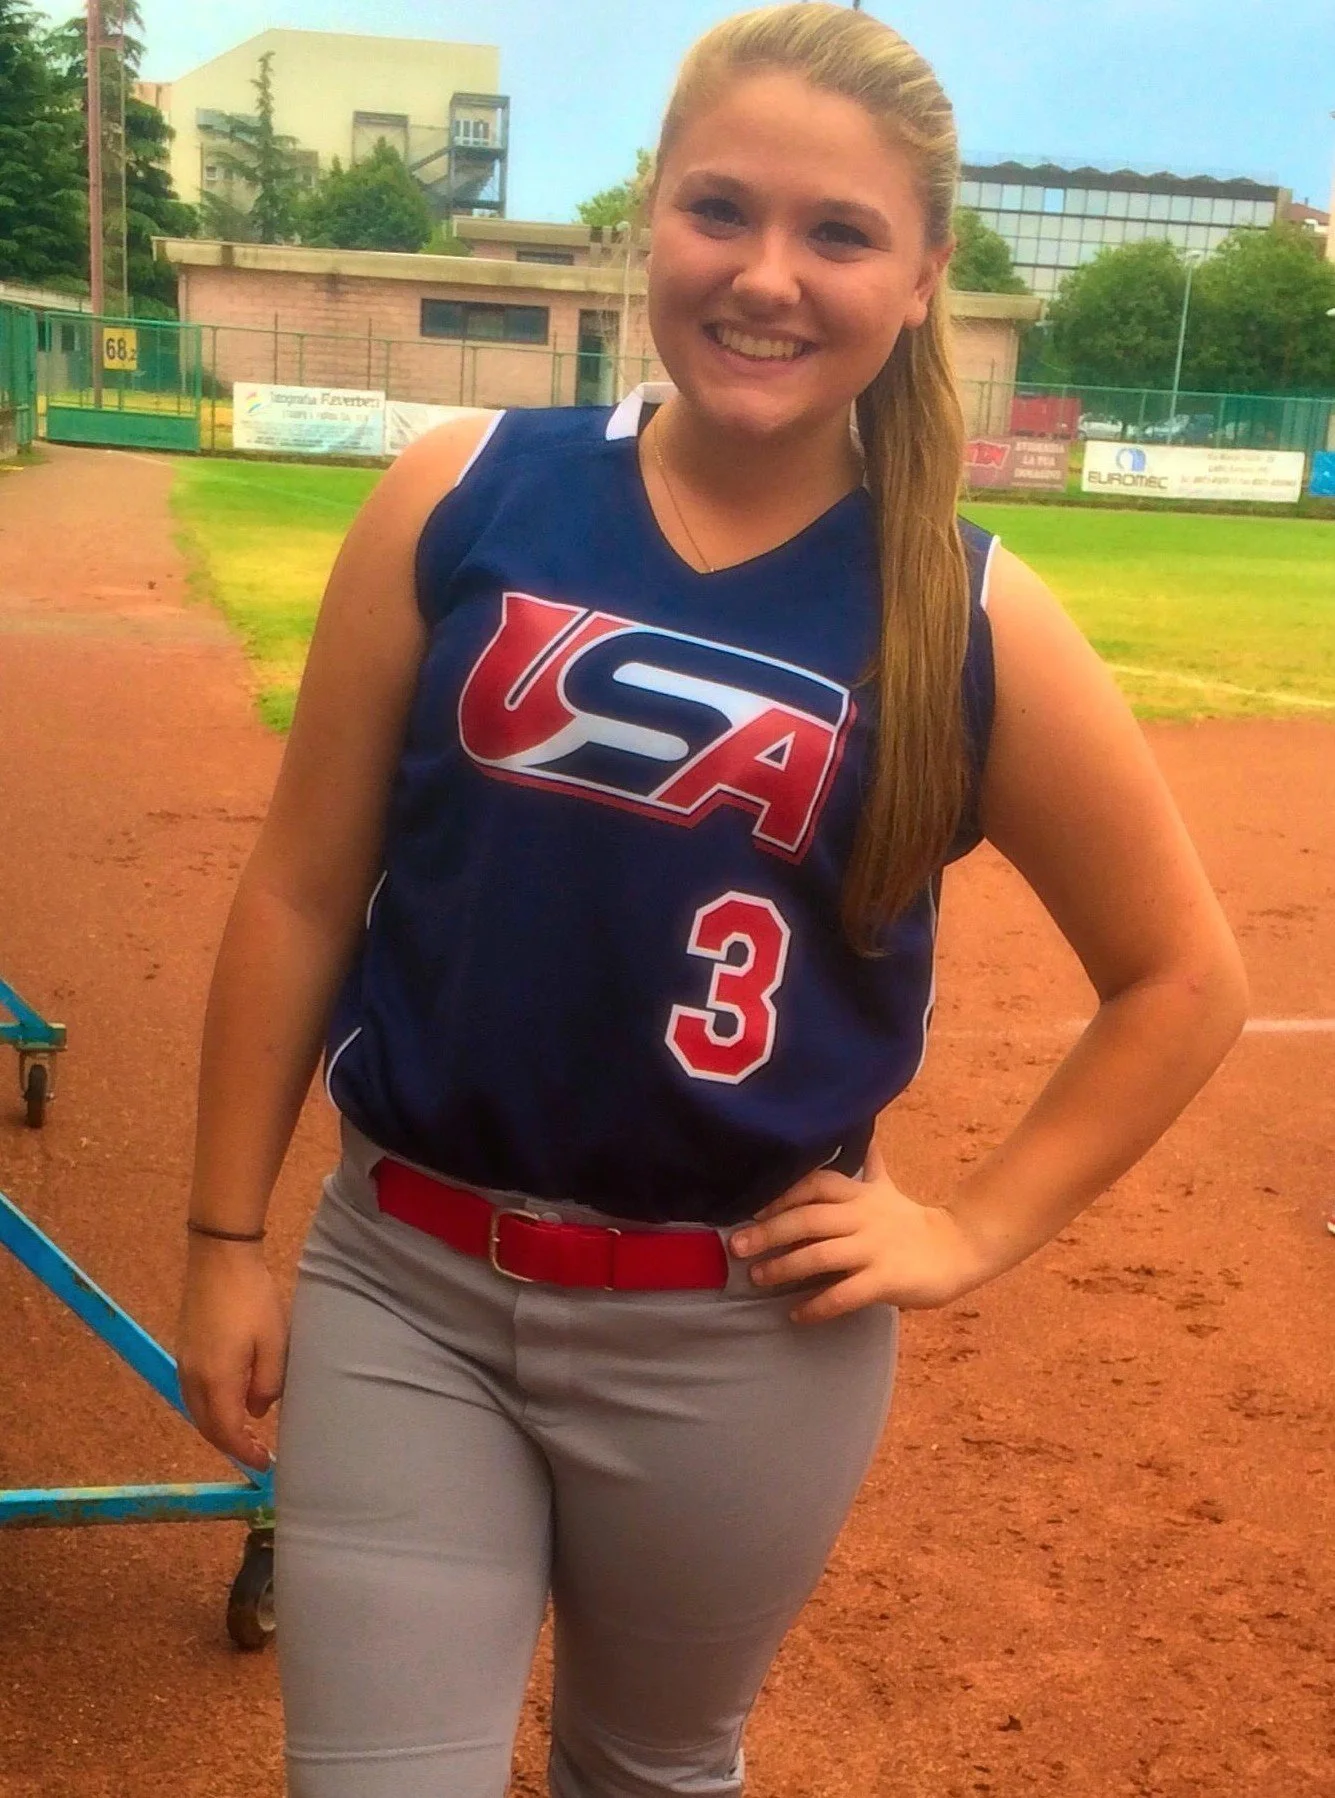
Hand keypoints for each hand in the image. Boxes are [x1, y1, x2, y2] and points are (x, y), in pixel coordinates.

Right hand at [175, 1238, 287, 1470]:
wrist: (220, 1258)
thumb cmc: (253, 1299)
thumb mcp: (274, 1343)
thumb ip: (267, 1384)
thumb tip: (257, 1412)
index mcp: (216, 1381)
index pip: (227, 1432)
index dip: (245, 1452)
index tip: (266, 1464)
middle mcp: (193, 1378)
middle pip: (207, 1426)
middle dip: (231, 1445)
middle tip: (258, 1453)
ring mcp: (184, 1363)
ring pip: (197, 1411)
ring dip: (219, 1428)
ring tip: (246, 1433)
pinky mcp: (184, 1349)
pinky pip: (194, 1394)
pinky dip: (210, 1409)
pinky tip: (229, 1403)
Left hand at [728, 1141, 983, 1324]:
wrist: (959, 1248)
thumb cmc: (911, 1221)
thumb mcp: (886, 1188)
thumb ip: (867, 1165)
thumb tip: (864, 1132)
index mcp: (859, 1194)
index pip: (814, 1183)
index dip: (780, 1194)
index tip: (750, 1207)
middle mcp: (863, 1216)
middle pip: (808, 1218)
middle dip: (769, 1232)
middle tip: (737, 1247)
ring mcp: (874, 1248)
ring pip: (821, 1254)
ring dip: (785, 1268)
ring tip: (758, 1279)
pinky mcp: (887, 1279)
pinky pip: (845, 1293)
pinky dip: (818, 1306)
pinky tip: (797, 1314)